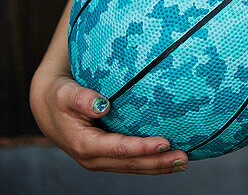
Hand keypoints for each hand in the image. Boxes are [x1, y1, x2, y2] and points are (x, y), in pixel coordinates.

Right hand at [29, 70, 188, 173]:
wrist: (49, 108)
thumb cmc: (59, 96)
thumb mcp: (65, 94)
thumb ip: (81, 99)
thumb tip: (102, 105)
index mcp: (85, 145)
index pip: (118, 149)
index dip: (142, 148)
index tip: (164, 142)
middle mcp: (95, 158)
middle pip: (130, 164)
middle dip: (157, 162)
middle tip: (184, 158)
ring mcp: (102, 160)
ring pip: (133, 167)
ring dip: (158, 166)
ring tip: (183, 162)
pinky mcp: (108, 155)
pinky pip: (131, 162)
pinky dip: (150, 162)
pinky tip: (168, 159)